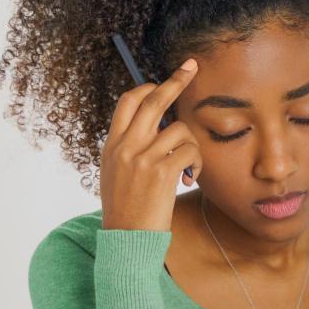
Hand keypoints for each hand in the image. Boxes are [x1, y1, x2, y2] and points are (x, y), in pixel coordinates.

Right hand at [99, 58, 201, 231]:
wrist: (126, 240)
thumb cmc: (126, 210)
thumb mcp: (116, 173)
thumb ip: (129, 148)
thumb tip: (152, 127)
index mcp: (113, 144)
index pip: (128, 101)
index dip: (148, 86)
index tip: (163, 80)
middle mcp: (125, 146)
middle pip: (154, 99)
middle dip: (176, 81)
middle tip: (192, 67)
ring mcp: (143, 157)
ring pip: (180, 130)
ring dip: (191, 147)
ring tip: (187, 168)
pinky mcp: (161, 172)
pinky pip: (189, 151)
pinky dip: (196, 163)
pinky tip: (189, 179)